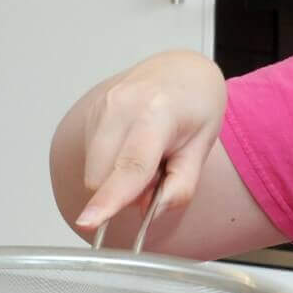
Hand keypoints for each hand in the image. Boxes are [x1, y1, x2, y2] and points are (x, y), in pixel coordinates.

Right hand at [72, 50, 226, 233]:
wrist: (182, 70)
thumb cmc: (196, 104)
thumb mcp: (202, 148)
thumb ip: (179, 187)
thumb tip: (151, 212)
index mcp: (156, 113)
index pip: (130, 166)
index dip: (109, 199)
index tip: (90, 222)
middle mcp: (121, 106)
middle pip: (103, 176)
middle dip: (125, 192)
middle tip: (158, 171)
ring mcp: (101, 106)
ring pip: (94, 171)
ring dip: (117, 177)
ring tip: (147, 154)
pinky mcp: (91, 113)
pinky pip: (92, 158)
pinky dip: (111, 164)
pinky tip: (132, 145)